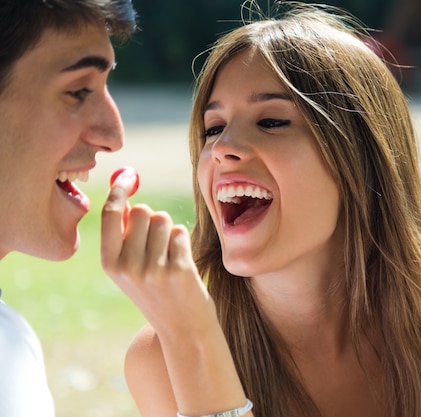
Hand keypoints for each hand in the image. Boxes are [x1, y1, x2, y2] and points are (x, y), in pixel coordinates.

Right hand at [101, 170, 213, 336]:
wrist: (184, 331)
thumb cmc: (158, 294)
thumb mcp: (130, 271)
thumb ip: (125, 238)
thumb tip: (126, 197)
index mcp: (110, 264)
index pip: (111, 214)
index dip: (119, 190)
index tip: (128, 175)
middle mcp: (128, 266)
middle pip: (141, 211)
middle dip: (152, 217)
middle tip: (158, 241)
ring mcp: (153, 268)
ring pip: (162, 220)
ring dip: (169, 231)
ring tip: (171, 257)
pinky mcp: (179, 269)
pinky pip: (181, 232)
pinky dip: (183, 242)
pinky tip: (183, 264)